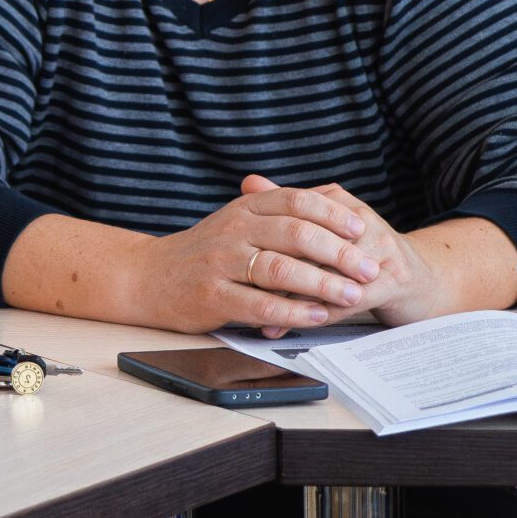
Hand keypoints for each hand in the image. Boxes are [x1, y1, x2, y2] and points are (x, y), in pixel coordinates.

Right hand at [128, 180, 377, 333]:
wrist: (147, 277)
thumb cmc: (202, 253)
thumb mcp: (235, 223)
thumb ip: (276, 212)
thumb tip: (333, 203)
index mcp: (243, 208)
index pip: (296, 201)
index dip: (333, 214)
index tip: (361, 229)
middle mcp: (232, 230)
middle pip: (296, 234)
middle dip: (340, 253)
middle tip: (369, 268)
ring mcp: (220, 262)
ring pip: (282, 269)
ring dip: (323, 284)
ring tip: (352, 296)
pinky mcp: (212, 296)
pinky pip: (261, 304)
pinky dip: (294, 311)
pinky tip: (316, 317)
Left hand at [242, 175, 451, 330]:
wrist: (425, 280)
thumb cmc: (362, 254)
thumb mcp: (325, 225)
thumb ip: (289, 205)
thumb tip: (249, 181)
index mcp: (339, 202)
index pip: (291, 214)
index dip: (257, 234)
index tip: (225, 251)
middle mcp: (361, 221)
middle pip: (306, 243)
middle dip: (269, 268)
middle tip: (236, 286)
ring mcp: (380, 251)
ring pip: (323, 273)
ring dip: (287, 298)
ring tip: (255, 313)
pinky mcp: (393, 282)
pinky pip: (345, 300)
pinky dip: (312, 315)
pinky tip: (285, 326)